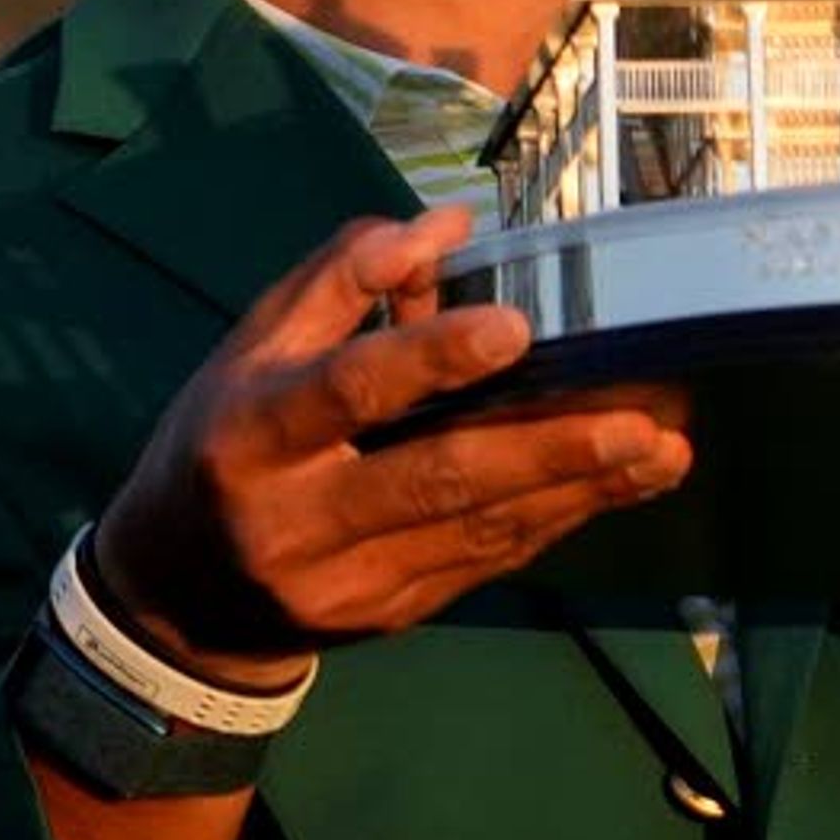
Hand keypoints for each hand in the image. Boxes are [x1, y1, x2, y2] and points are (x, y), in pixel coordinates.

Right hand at [90, 209, 694, 684]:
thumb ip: (337, 281)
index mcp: (253, 434)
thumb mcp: (247, 352)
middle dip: (546, 450)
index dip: (430, 356)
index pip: (348, 390)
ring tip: (662, 448)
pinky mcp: (394, 615)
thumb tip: (447, 223)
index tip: (516, 326)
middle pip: (435, 480)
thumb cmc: (221, 446)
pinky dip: (557, 520)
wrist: (178, 600)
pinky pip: (487, 561)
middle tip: (641, 420)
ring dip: (579, 489)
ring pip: (479, 533)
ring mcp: (350, 582)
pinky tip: (620, 485)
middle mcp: (299, 519)